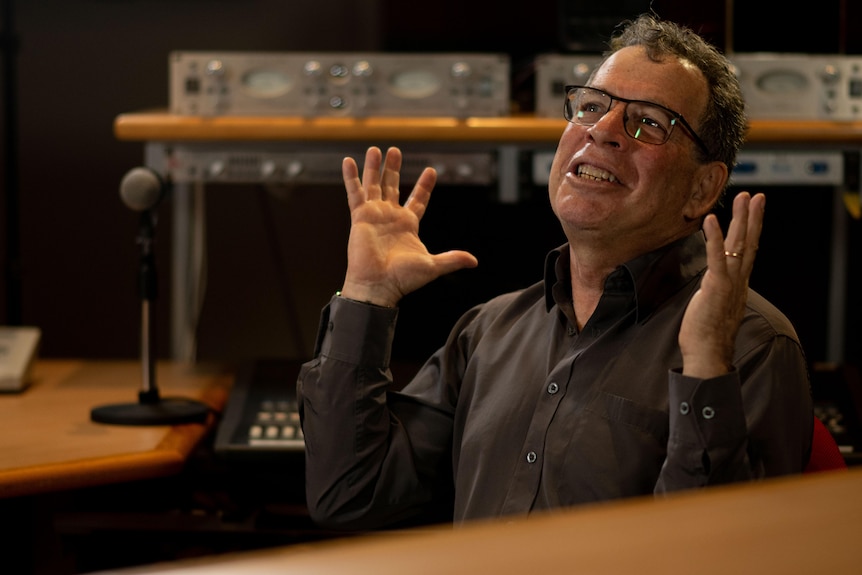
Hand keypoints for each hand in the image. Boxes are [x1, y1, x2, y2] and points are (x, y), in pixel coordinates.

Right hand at [339, 146, 477, 306]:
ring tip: (375, 149)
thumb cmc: (403, 279)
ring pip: (374, 185)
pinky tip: (349, 161)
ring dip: (374, 167)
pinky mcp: (360, 217)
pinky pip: (355, 193)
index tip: (431, 170)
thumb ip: (452, 259)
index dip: (424, 186)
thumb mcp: (433, 266)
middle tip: (395, 150)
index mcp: (408, 224)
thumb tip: (475, 261)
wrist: (378, 286)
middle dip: (393, 168)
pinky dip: (352, 177)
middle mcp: (390, 217)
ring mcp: (374, 215)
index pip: (418, 200)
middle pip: (392, 186)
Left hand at [679, 191, 765, 377]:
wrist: (708, 355)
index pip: (748, 251)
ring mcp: (729, 283)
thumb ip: (717, 290)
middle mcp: (738, 281)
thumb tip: (712, 282)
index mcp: (738, 284)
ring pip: (738, 245)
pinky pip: (716, 258)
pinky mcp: (716, 287)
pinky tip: (711, 220)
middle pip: (749, 243)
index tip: (755, 210)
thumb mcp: (714, 305)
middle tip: (757, 196)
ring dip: (740, 220)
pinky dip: (715, 238)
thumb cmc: (706, 333)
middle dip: (752, 218)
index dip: (752, 230)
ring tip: (743, 198)